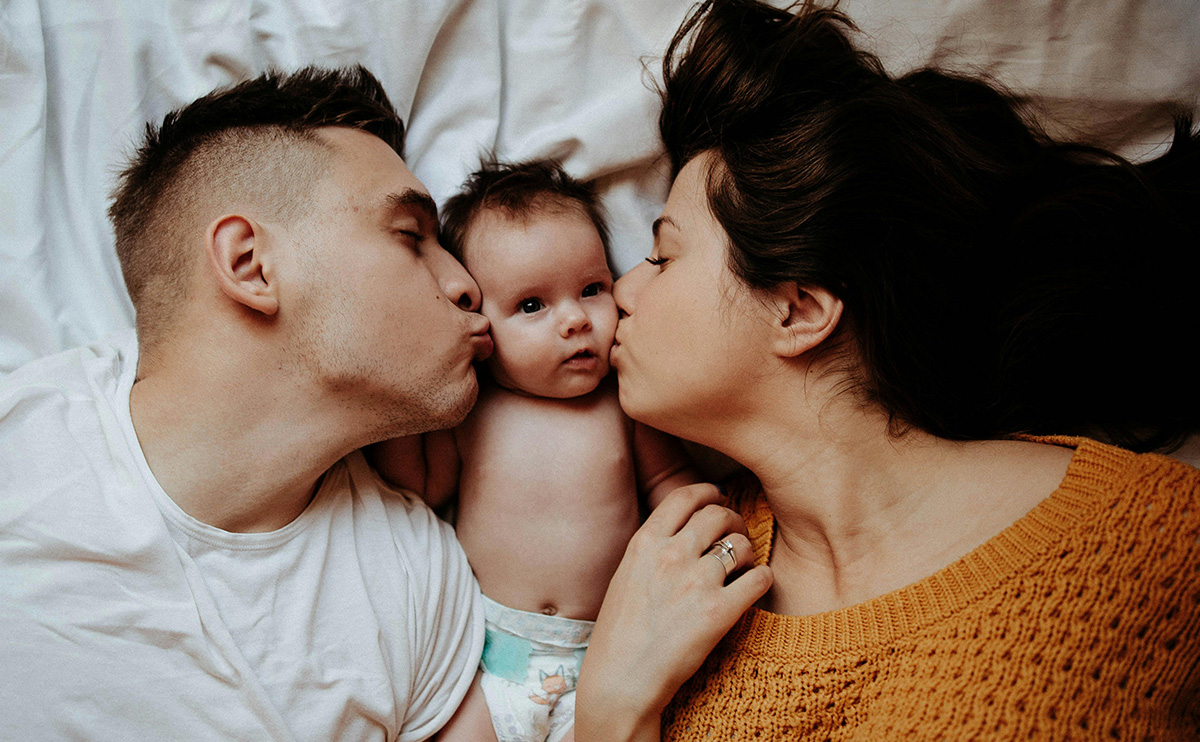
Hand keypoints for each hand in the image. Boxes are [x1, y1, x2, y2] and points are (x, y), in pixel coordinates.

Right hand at [575, 483, 772, 740]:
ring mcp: (697, 582)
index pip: (684, 496)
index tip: (717, 499)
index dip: (707, 492)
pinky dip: (763, 579)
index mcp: (644, 543)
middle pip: (718, 514)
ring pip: (742, 543)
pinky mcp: (720, 612)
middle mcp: (671, 555)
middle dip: (732, 519)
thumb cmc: (618, 635)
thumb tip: (680, 533)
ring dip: (749, 550)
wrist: (620, 681)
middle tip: (736, 533)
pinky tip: (755, 587)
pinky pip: (759, 578)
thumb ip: (651, 550)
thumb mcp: (625, 576)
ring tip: (744, 564)